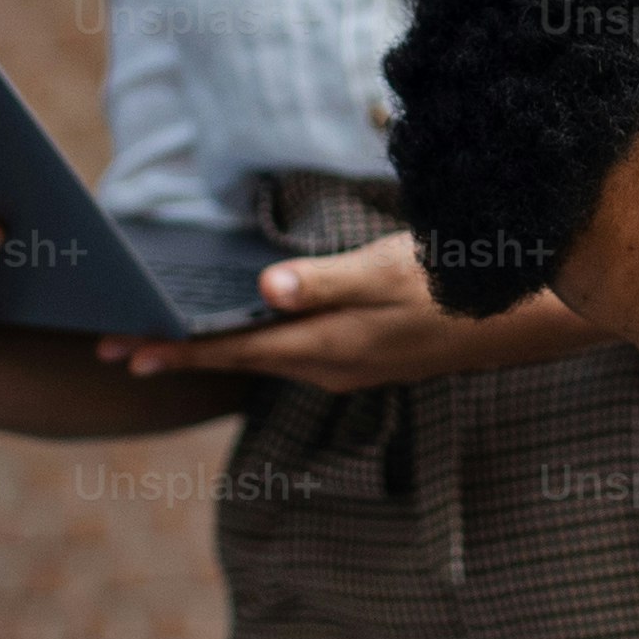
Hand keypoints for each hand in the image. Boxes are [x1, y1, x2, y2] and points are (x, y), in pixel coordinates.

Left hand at [100, 232, 595, 394]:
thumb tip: (265, 288)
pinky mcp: (364, 357)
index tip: (121, 350)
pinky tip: (244, 334)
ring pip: (262, 361)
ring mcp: (348, 366)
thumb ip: (324, 281)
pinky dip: (251, 346)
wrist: (522, 319)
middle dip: (177, 355)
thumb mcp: (387, 272)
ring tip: (163, 344)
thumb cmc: (455, 285)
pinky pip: (289, 355)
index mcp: (327, 346)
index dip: (174, 349)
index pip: (232, 350)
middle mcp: (330, 366)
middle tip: (116, 350)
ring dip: (211, 353)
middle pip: (237, 362)